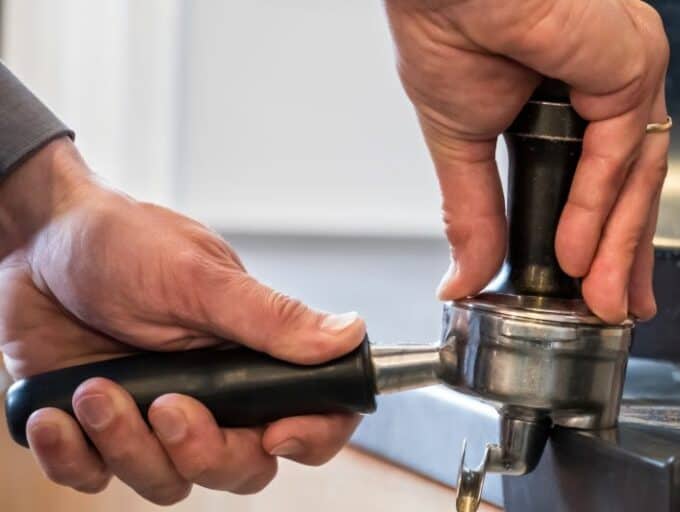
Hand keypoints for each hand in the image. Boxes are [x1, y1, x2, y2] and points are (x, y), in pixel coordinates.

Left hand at [0, 138, 364, 503]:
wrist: (39, 240)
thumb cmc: (123, 243)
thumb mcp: (198, 277)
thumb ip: (271, 317)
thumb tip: (351, 333)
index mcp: (251, 355)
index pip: (313, 412)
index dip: (310, 436)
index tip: (278, 431)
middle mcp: (213, 394)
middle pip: (242, 467)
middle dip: (204, 452)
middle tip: (166, 407)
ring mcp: (155, 416)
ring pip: (169, 481)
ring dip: (127, 447)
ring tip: (94, 390)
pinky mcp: (100, 429)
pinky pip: (97, 476)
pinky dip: (73, 456)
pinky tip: (55, 413)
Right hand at [386, 0, 669, 321]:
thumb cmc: (448, 30)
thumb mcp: (462, 144)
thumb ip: (475, 215)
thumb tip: (461, 278)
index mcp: (571, 99)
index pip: (602, 181)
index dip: (601, 238)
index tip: (592, 283)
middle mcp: (607, 86)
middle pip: (632, 186)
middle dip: (624, 255)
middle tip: (615, 306)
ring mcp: (624, 75)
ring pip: (636, 177)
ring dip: (615, 246)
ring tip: (598, 298)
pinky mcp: (629, 66)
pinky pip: (620, 152)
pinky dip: (598, 207)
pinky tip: (577, 251)